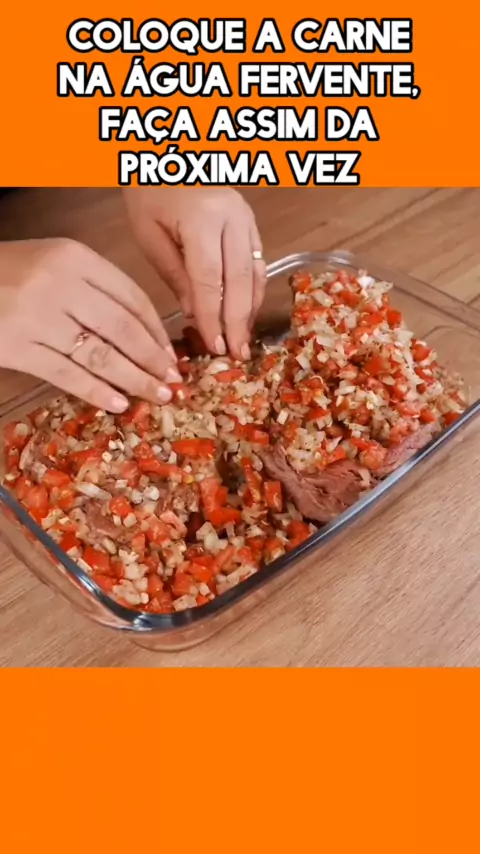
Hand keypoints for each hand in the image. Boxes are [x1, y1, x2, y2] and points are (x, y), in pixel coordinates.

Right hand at [0, 238, 181, 411]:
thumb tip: (143, 334)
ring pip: (100, 355)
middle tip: (173, 381)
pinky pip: (66, 374)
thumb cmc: (7, 273)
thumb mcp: (53, 263)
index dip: (157, 329)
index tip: (172, 352)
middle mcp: (60, 284)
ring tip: (156, 396)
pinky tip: (117, 403)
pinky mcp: (18, 347)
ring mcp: (37, 317)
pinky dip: (96, 391)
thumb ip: (94, 288)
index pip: (131, 296)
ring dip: (134, 379)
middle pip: (122, 328)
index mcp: (74, 257)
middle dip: (153, 359)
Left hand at [123, 188, 266, 359]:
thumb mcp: (149, 234)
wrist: (166, 154)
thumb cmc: (150, 192)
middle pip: (240, 280)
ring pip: (254, 273)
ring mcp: (247, 219)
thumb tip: (194, 313)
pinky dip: (252, 291)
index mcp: (202, 219)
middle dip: (238, 321)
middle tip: (236, 354)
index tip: (214, 346)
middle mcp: (232, 218)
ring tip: (243, 341)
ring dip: (249, 310)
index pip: (210, 280)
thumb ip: (173, 273)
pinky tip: (246, 314)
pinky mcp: (251, 222)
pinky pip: (257, 262)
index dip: (213, 317)